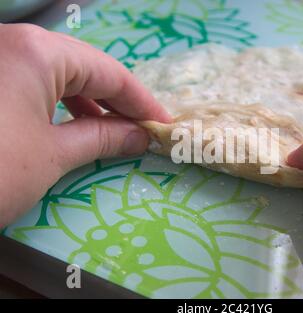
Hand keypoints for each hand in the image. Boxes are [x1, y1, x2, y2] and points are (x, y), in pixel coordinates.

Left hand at [0, 24, 170, 226]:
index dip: (141, 101)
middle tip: (140, 129)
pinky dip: (58, 106)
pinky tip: (72, 126)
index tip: (163, 124)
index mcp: (37, 52)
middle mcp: (14, 44)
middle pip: (83, 68)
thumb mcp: (53, 155)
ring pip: (57, 75)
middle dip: (116, 101)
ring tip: (112, 131)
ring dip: (89, 104)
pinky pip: (33, 85)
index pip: (108, 72)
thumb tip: (140, 136)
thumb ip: (104, 138)